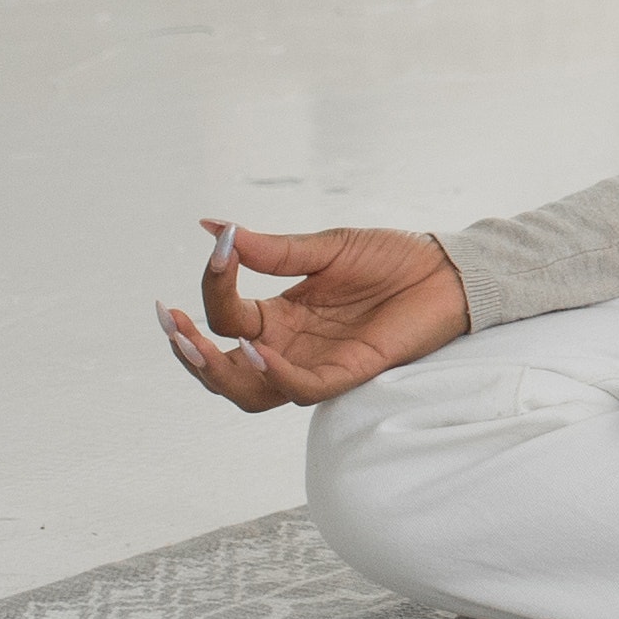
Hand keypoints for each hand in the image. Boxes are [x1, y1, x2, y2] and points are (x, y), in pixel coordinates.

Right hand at [163, 221, 468, 412]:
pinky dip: (274, 373)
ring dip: (220, 370)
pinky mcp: (348, 374)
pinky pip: (301, 387)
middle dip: (190, 350)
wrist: (447, 268)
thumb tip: (211, 227)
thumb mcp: (323, 248)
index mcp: (278, 317)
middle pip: (223, 369)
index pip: (226, 316)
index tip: (217, 245)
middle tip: (172, 323)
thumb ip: (269, 249)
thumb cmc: (390, 258)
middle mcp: (288, 347)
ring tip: (198, 340)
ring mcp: (315, 365)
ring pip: (251, 391)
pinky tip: (255, 349)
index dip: (214, 285)